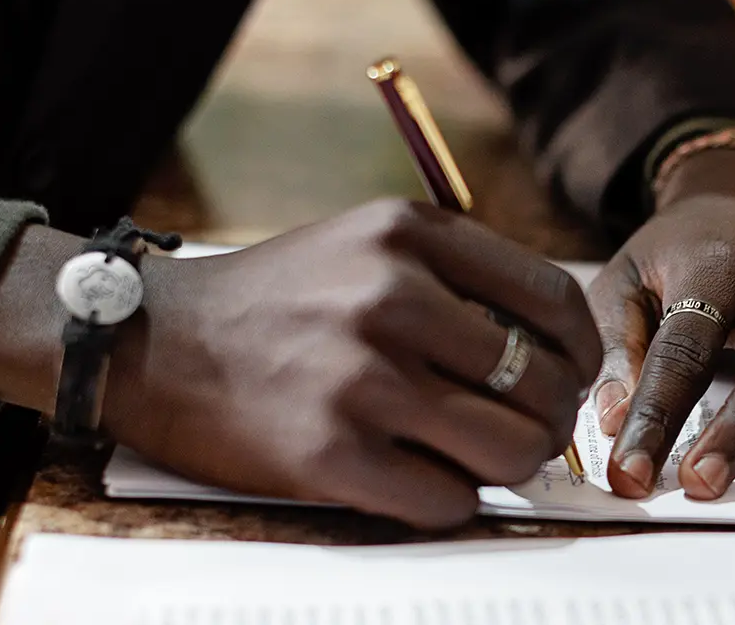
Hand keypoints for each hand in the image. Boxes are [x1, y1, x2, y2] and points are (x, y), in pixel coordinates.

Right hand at [0, 200, 601, 528]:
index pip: (555, 300)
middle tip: (525, 433)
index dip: (581, 354)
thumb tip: (561, 349)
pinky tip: (418, 479)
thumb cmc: (279, 302)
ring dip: (508, 467)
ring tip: (477, 460)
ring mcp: (360, 377)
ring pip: (508, 450)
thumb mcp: (369, 245)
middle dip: (548, 421)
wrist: (154, 343)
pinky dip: (448, 500)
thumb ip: (461, 279)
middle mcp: (391, 296)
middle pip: (543, 384)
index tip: (570, 378)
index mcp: (411, 234)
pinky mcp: (328, 452)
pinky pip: (446, 500)